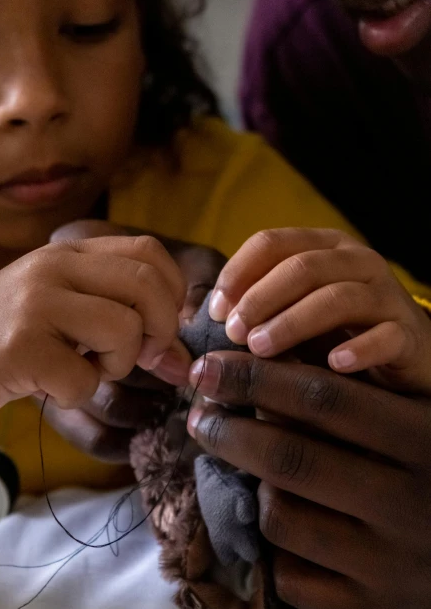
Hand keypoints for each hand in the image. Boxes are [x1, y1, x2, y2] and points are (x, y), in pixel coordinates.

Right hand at [41, 220, 225, 462]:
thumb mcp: (57, 315)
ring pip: (125, 328)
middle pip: (148, 285)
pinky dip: (75, 396)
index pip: (149, 254)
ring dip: (117, 365)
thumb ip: (120, 321)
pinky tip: (48, 388)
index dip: (170, 296)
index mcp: (68, 254)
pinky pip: (85, 381)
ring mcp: (35, 302)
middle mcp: (53, 266)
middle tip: (138, 358)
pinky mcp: (19, 347)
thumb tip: (186, 362)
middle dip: (159, 332)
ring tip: (85, 370)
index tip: (157, 332)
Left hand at [186, 351, 430, 608]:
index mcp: (426, 439)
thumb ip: (347, 390)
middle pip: (289, 459)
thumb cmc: (430, 469)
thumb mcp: (409, 417)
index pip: (322, 398)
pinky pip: (290, 576)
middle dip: (228, 431)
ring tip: (261, 479)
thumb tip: (250, 366)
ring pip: (280, 517)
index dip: (254, 379)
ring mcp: (392, 565)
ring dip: (255, 490)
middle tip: (201, 417)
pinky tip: (286, 530)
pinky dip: (275, 550)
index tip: (208, 369)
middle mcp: (411, 504)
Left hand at [209, 228, 430, 393]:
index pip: (271, 243)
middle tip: (233, 333)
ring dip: (293, 321)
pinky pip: (386, 336)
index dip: (237, 273)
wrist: (407, 361)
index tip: (215, 311)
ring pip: (338, 296)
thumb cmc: (337, 337)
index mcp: (322, 249)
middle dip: (260, 298)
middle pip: (301, 265)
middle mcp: (356, 263)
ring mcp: (385, 296)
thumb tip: (198, 316)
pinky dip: (359, 349)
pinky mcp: (408, 334)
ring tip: (262, 349)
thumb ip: (255, 310)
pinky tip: (334, 365)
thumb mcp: (292, 315)